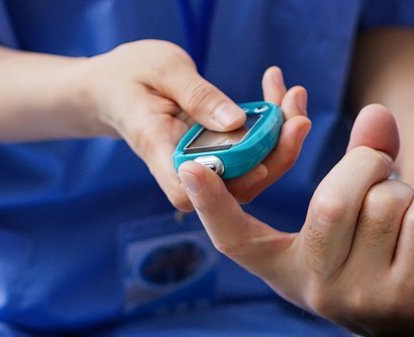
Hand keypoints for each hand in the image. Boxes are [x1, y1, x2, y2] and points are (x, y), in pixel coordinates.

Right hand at [84, 40, 310, 210]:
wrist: (115, 87)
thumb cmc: (130, 75)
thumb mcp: (162, 69)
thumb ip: (198, 96)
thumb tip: (235, 122)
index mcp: (157, 148)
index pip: (189, 191)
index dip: (226, 186)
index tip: (260, 164)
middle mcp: (182, 166)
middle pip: (234, 184)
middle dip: (275, 153)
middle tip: (298, 117)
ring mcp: (202, 165)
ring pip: (251, 169)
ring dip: (280, 136)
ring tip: (294, 95)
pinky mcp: (217, 156)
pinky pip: (251, 150)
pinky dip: (272, 124)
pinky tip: (281, 91)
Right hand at [179, 104, 413, 336]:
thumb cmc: (391, 254)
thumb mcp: (360, 213)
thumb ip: (362, 157)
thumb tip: (376, 113)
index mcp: (289, 268)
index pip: (236, 241)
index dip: (211, 205)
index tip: (190, 168)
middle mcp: (315, 289)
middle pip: (330, 202)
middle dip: (366, 164)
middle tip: (381, 167)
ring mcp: (359, 298)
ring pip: (382, 203)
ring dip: (405, 189)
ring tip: (406, 212)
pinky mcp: (407, 297)